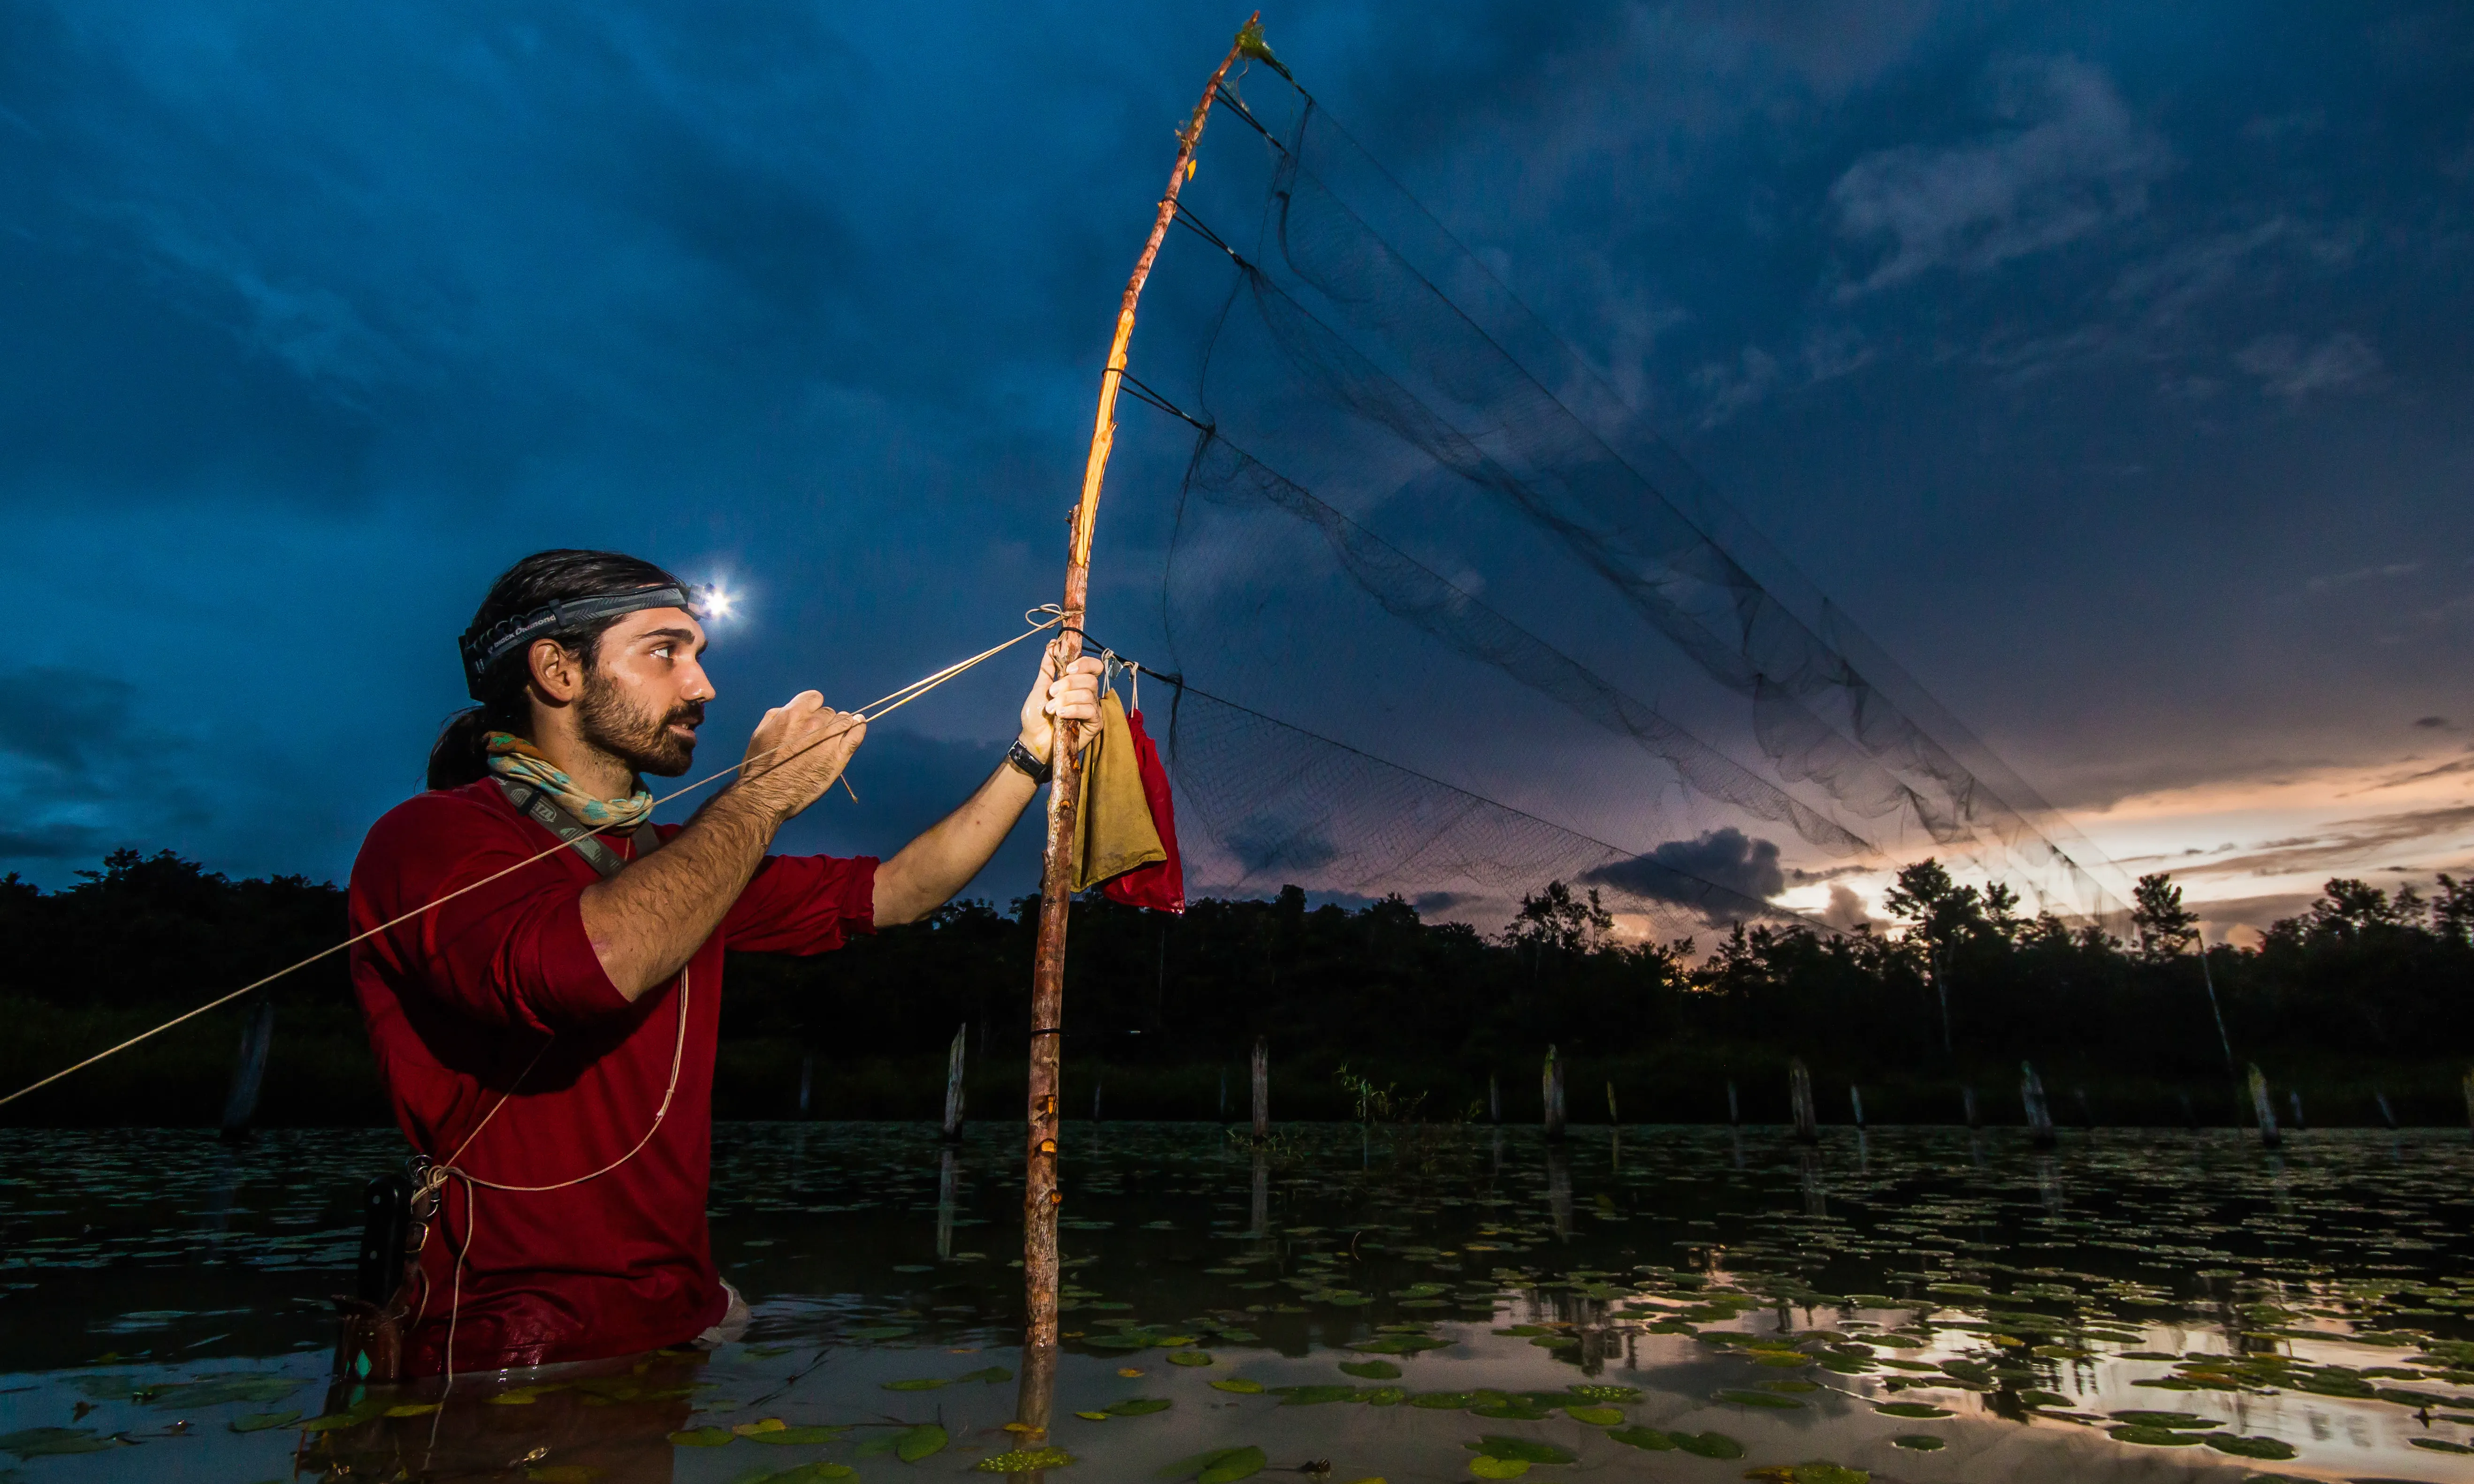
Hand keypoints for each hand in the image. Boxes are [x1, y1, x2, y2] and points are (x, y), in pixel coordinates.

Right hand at [738, 691, 865, 821]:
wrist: (767, 795)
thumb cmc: (759, 767)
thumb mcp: (760, 734)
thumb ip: (776, 716)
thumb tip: (788, 710)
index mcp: (793, 714)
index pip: (814, 698)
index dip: (812, 707)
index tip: (810, 716)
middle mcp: (813, 724)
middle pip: (829, 711)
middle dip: (824, 720)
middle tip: (816, 735)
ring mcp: (829, 740)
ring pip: (845, 720)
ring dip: (841, 724)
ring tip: (836, 733)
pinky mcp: (839, 757)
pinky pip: (856, 735)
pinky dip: (859, 728)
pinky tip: (858, 725)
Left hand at [1017, 649, 1104, 763]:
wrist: (1034, 739)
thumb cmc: (1037, 716)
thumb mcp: (1040, 687)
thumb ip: (1048, 667)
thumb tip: (1052, 644)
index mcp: (1077, 683)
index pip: (1093, 666)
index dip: (1084, 664)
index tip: (1067, 669)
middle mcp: (1087, 694)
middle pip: (1090, 679)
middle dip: (1069, 684)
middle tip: (1052, 694)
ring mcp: (1092, 709)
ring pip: (1088, 694)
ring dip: (1067, 699)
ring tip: (1052, 709)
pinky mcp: (1095, 723)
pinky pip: (1090, 709)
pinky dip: (1074, 709)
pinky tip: (1061, 715)